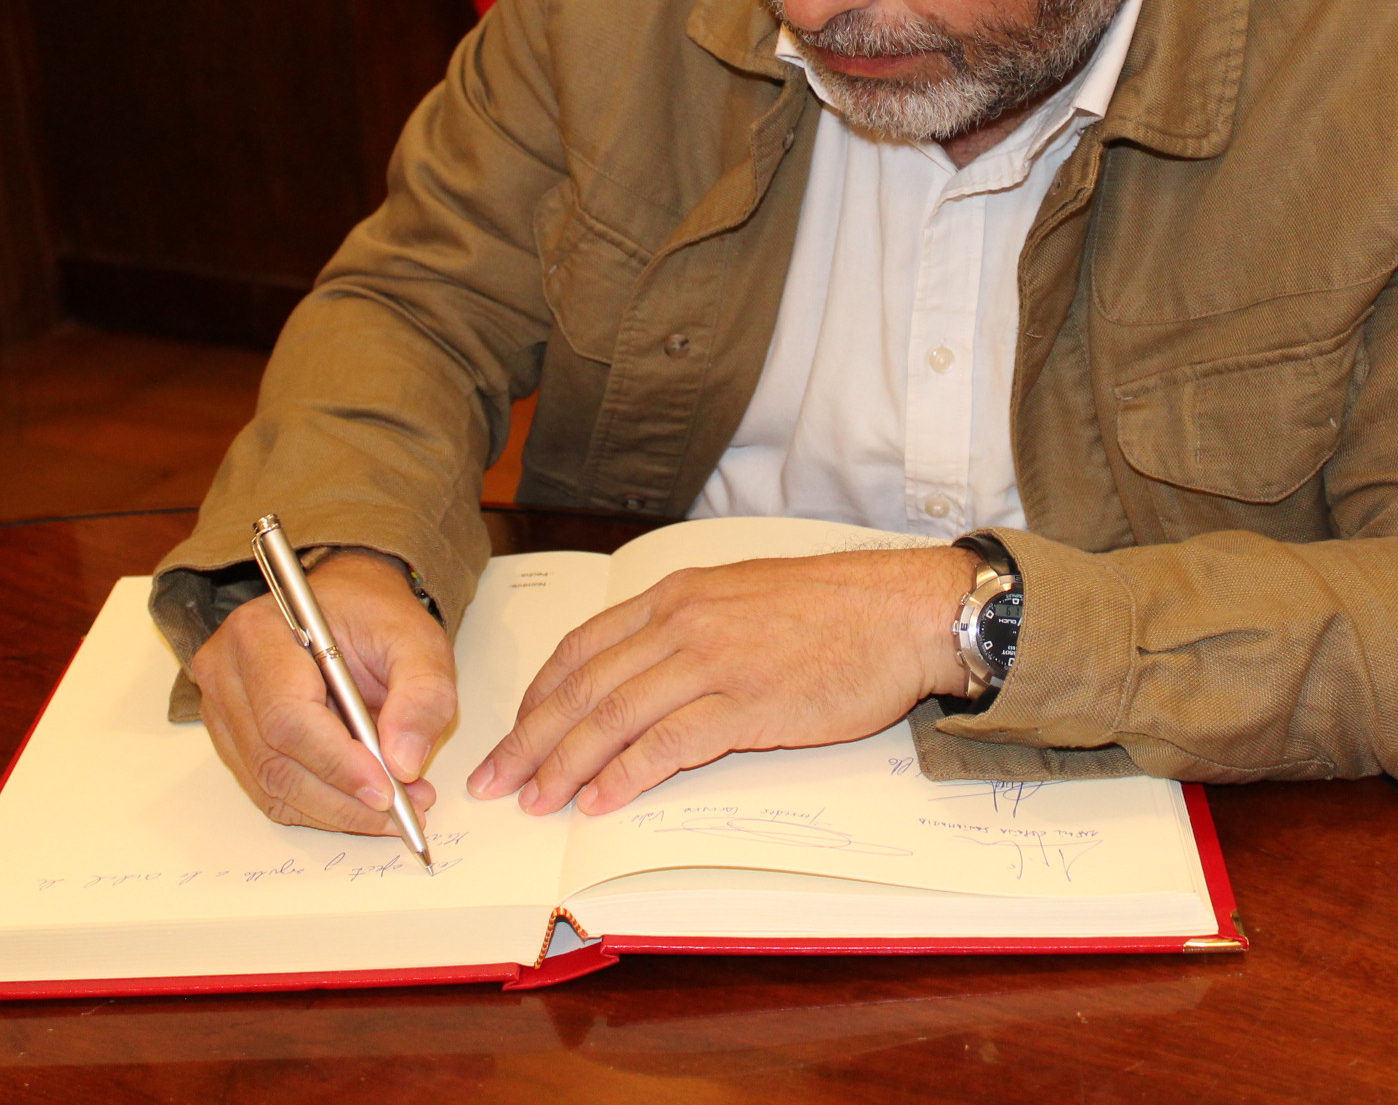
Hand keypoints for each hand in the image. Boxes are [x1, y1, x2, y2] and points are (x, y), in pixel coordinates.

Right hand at [190, 550, 458, 833]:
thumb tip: (405, 763)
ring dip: (335, 810)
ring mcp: (222, 709)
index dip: (337, 763)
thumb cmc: (375, 616)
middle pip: (274, 761)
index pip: (287, 717)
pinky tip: (362, 802)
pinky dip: (318, 807)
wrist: (346, 605)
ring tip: (395, 807)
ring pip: (271, 785)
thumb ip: (422, 694)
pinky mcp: (233, 738)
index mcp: (261, 633)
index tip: (388, 791)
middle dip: (343, 798)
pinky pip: (269, 790)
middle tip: (405, 809)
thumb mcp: (418, 641)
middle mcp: (227, 672)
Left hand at [469, 546, 980, 814]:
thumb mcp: (745, 596)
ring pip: (612, 717)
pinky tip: (599, 801)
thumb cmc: (837, 609)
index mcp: (678, 594)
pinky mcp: (745, 702)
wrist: (903, 610)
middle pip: (583, 686)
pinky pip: (667, 744)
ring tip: (535, 802)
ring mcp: (712, 661)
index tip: (513, 732)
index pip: (583, 647)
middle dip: (530, 739)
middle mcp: (683, 622)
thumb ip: (692, 625)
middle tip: (495, 781)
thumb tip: (650, 672)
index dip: (539, 696)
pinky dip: (626, 775)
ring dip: (564, 765)